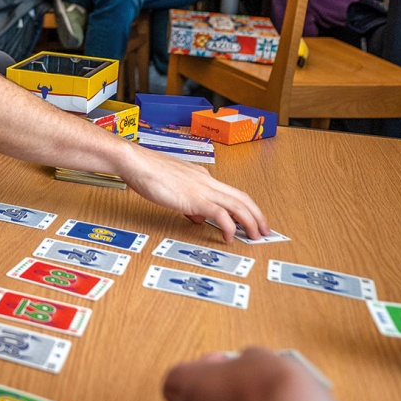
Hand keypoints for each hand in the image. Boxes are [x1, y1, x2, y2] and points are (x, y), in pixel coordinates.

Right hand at [118, 144, 268, 241]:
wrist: (136, 163)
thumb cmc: (147, 172)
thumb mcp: (172, 187)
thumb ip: (187, 201)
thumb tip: (196, 216)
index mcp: (202, 177)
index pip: (231, 193)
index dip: (245, 207)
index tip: (250, 219)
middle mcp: (207, 181)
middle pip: (243, 198)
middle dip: (257, 216)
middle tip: (264, 230)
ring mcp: (202, 189)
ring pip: (238, 205)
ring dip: (250, 222)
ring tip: (255, 236)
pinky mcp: (195, 198)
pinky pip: (220, 214)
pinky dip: (229, 227)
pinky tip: (229, 237)